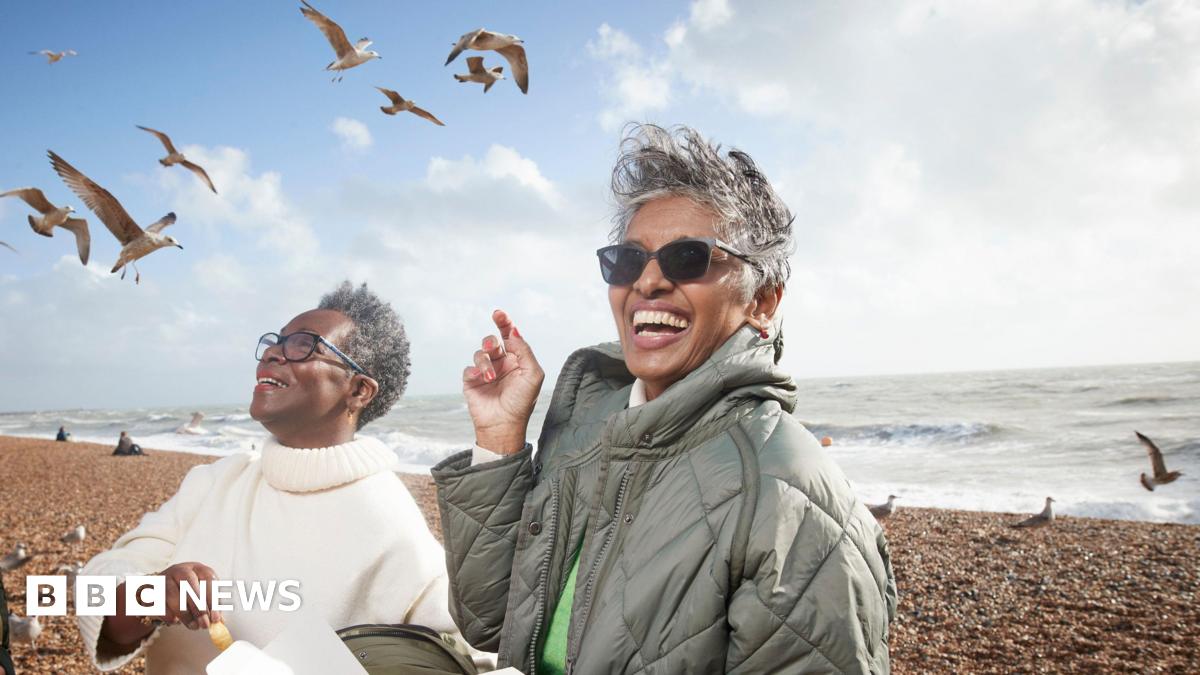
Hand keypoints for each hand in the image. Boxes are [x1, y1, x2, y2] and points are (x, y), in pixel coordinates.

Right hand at [100, 562, 221, 651]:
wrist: (159, 590)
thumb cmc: (187, 593)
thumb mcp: (201, 594)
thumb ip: (210, 606)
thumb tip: (220, 623)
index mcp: (197, 568)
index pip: (208, 579)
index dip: (213, 600)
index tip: (215, 618)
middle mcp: (180, 570)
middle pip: (189, 585)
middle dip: (198, 608)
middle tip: (204, 624)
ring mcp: (164, 579)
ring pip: (173, 596)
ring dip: (185, 615)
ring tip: (194, 626)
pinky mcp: (150, 591)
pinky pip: (160, 605)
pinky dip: (169, 616)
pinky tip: (176, 621)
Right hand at [463, 310, 544, 453]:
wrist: (504, 424)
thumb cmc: (522, 402)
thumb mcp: (532, 374)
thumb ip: (524, 351)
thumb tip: (513, 332)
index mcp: (517, 360)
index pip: (510, 336)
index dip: (504, 323)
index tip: (498, 313)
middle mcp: (501, 364)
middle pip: (492, 341)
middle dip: (490, 341)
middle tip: (492, 348)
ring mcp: (485, 372)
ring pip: (479, 353)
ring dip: (484, 362)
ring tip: (491, 376)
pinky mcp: (472, 382)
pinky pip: (468, 368)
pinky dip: (474, 371)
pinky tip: (481, 379)